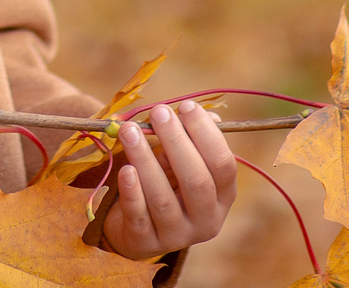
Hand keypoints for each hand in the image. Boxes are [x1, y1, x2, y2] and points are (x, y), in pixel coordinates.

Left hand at [101, 102, 237, 260]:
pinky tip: (125, 169)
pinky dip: (132, 191)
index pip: (223, 165)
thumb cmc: (165, 184)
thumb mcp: (179, 163)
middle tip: (158, 112)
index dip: (206, 134)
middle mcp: (206, 220)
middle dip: (177, 142)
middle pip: (197, 181)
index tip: (186, 106)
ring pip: (163, 198)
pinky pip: (139, 216)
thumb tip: (206, 113)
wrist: (137, 229)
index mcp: (223, 197)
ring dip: (145, 159)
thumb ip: (190, 140)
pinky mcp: (146, 242)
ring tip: (129, 130)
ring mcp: (176, 235)